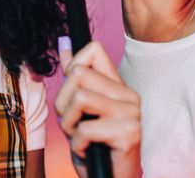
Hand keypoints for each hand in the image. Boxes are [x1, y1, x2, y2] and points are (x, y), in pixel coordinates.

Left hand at [54, 41, 140, 177]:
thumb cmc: (92, 149)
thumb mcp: (76, 111)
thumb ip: (73, 78)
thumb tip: (63, 44)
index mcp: (117, 86)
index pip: (93, 50)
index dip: (71, 68)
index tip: (71, 94)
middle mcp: (128, 95)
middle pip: (78, 73)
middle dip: (62, 103)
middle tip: (72, 124)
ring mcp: (132, 113)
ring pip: (79, 97)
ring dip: (68, 124)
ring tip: (80, 138)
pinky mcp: (130, 133)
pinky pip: (85, 128)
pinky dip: (77, 145)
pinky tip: (88, 150)